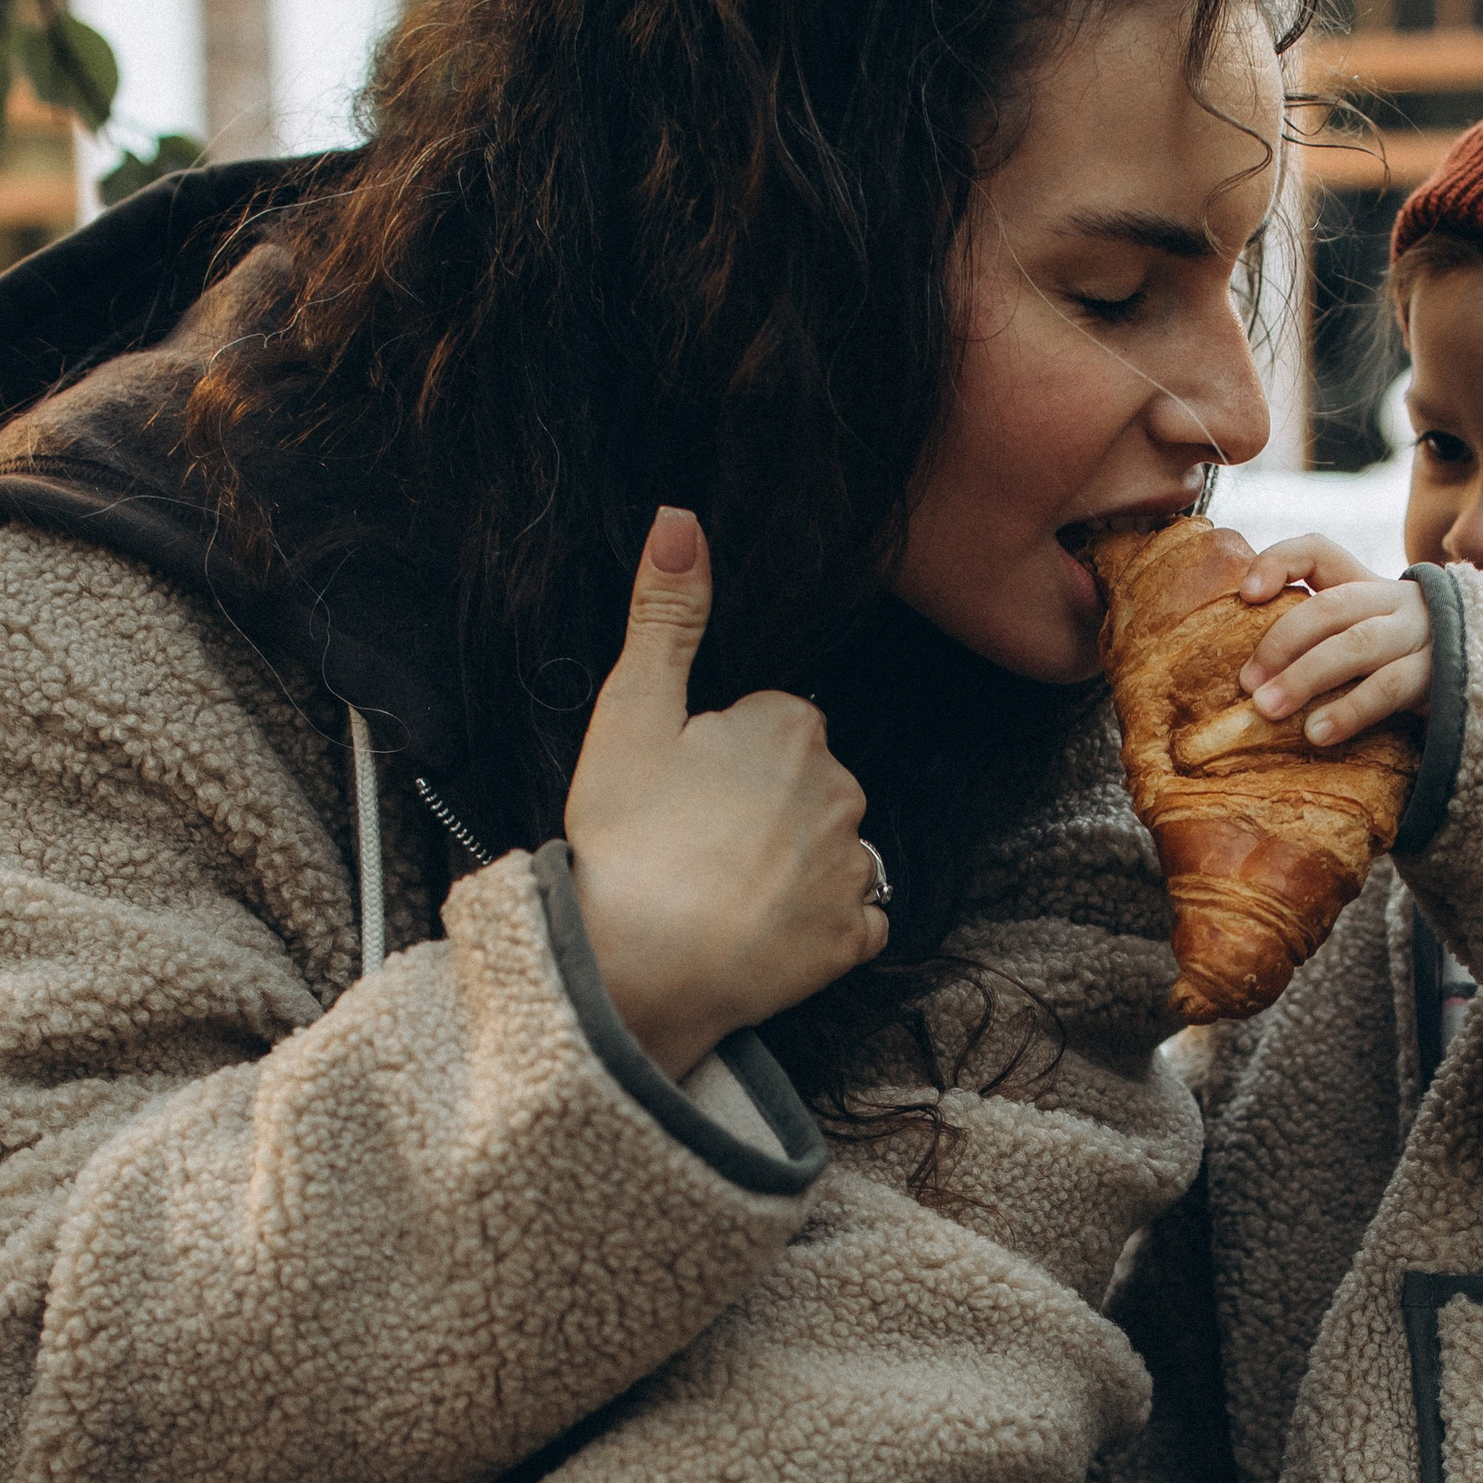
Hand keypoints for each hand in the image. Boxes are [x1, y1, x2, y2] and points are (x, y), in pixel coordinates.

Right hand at [564, 506, 889, 1082]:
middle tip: (692, 845)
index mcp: (792, 728)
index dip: (718, 756)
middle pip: (803, 784)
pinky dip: (814, 929)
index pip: (767, 724)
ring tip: (719, 894)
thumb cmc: (629, 837)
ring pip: (826, 850)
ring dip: (787, 867)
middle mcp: (842, 788)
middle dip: (759, 807)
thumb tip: (680, 517)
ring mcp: (852, 867)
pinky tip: (761, 935)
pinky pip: (848, 922)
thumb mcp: (632, 712)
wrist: (637, 964)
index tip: (679, 792)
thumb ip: (666, 615)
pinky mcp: (853, 940)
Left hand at [1236, 535, 1433, 748]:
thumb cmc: (1411, 669)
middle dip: (1281, 643)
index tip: (1246, 594)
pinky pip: (1389, 687)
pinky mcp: (1440, 672)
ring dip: (1305, 677)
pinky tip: (1317, 734)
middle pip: (1330, 607)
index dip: (1280, 562)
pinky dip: (1349, 710)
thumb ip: (1325, 642)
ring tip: (1268, 709)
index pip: (1320, 553)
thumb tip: (1252, 678)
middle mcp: (1395, 602)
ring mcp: (1421, 634)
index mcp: (1369, 587)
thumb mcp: (1370, 641)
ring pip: (1356, 645)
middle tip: (1248, 683)